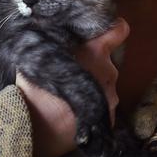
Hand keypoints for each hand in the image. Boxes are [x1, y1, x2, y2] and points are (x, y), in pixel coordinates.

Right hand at [17, 18, 129, 156]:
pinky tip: (75, 111)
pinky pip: (103, 106)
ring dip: (94, 87)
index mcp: (95, 51)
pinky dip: (93, 107)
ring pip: (105, 85)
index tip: (109, 32)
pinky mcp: (109, 116)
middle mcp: (109, 70)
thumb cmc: (37, 87)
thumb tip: (57, 33)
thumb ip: (59, 41)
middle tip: (74, 72)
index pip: (120, 30)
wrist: (36, 126)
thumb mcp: (43, 54)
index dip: (115, 30)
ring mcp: (111, 95)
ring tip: (71, 96)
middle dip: (96, 65)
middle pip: (108, 61)